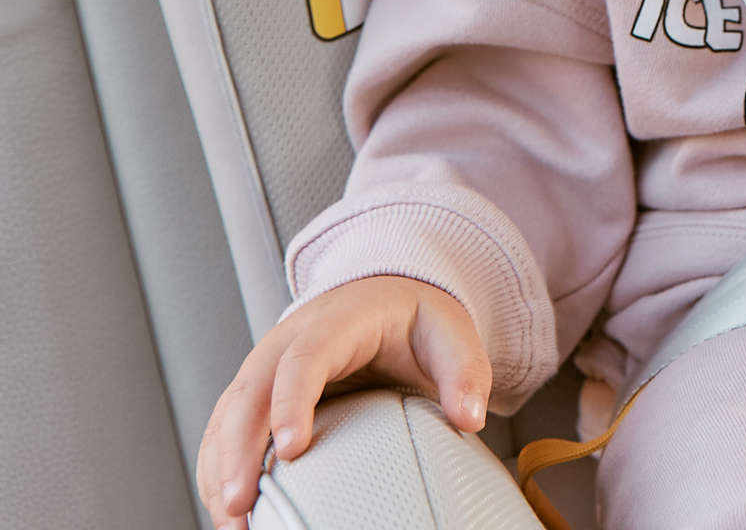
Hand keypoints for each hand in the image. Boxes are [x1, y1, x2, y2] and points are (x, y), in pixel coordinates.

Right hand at [197, 275, 490, 529]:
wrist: (385, 294)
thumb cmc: (413, 318)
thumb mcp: (449, 332)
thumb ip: (465, 370)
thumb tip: (472, 417)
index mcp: (336, 321)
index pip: (305, 358)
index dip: (292, 402)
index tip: (290, 450)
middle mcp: (287, 341)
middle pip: (250, 392)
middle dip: (238, 451)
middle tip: (241, 505)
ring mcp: (265, 367)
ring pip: (227, 416)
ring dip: (220, 470)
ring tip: (233, 523)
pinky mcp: (254, 394)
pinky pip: (223, 433)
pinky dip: (217, 471)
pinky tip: (231, 512)